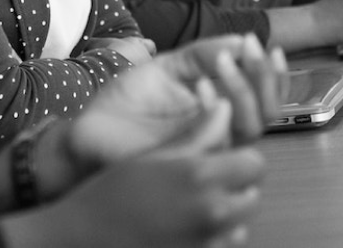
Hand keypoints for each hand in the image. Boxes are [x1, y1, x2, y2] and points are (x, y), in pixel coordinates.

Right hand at [1, 113, 265, 247]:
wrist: (88, 234)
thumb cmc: (114, 191)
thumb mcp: (155, 154)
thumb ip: (197, 134)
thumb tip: (224, 108)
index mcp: (200, 176)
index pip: (254, 163)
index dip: (241, 157)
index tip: (225, 155)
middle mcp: (212, 212)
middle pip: (253, 196)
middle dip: (238, 186)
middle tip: (211, 178)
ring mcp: (209, 240)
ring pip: (242, 223)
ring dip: (228, 213)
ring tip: (196, 202)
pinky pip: (224, 243)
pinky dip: (215, 234)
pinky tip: (188, 223)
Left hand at [52, 34, 284, 192]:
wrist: (91, 127)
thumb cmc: (127, 101)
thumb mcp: (167, 67)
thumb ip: (202, 54)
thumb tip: (240, 40)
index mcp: (219, 110)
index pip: (263, 98)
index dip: (272, 74)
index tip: (262, 42)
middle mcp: (220, 132)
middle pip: (267, 114)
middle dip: (263, 79)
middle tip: (247, 50)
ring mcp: (207, 147)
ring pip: (249, 128)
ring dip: (241, 90)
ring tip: (220, 62)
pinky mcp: (189, 159)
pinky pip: (216, 140)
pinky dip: (213, 108)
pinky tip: (200, 86)